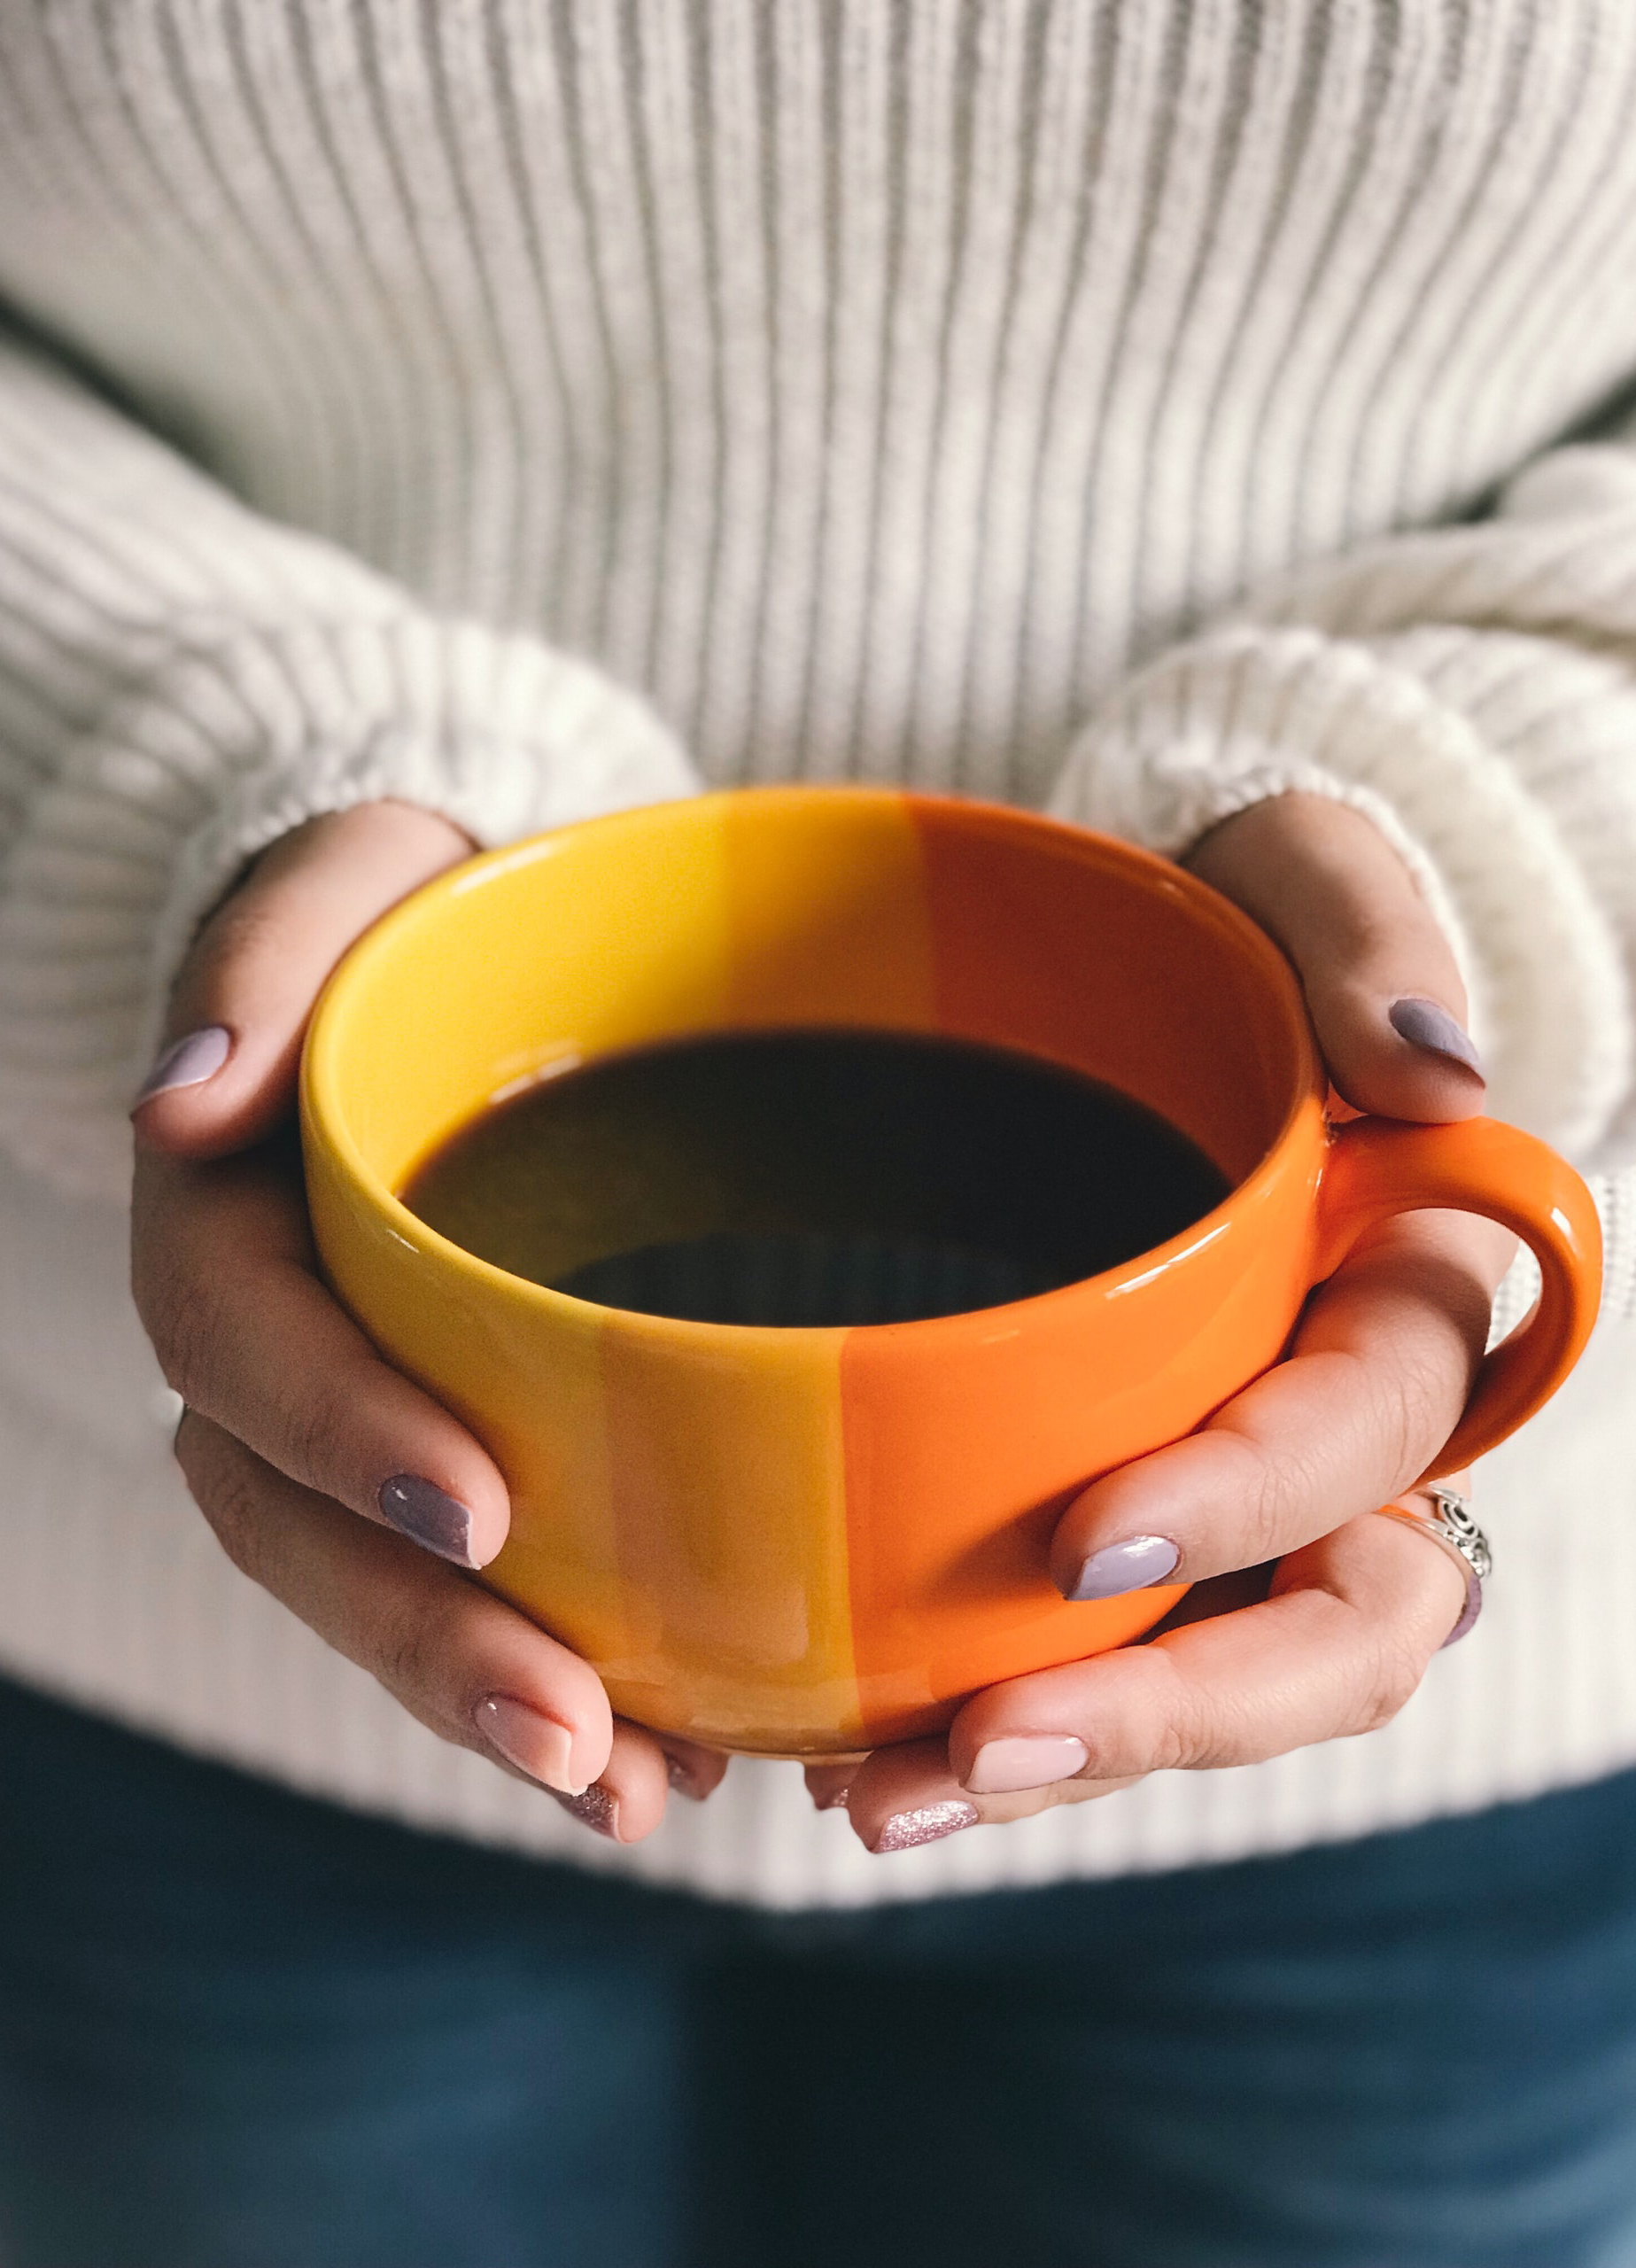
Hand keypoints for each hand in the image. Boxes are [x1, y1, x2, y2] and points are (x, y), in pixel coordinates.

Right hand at [131, 802, 725, 1840]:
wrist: (477, 966)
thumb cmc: (417, 912)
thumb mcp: (346, 878)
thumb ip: (265, 947)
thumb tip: (182, 1095)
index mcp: (230, 1215)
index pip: (241, 1343)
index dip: (337, 1434)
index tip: (474, 1512)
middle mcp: (278, 1342)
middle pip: (302, 1526)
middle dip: (426, 1645)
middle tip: (578, 1741)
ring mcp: (360, 1415)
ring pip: (384, 1592)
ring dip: (495, 1707)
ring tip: (640, 1796)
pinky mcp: (463, 1449)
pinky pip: (484, 1589)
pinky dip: (573, 1676)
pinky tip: (688, 1749)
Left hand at [807, 794, 1508, 1853]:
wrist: (1088, 982)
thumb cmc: (1203, 924)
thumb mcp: (1283, 874)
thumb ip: (1364, 933)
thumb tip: (1438, 1074)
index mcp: (1396, 1293)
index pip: (1370, 1434)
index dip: (1256, 1501)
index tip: (1096, 1541)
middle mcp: (1335, 1430)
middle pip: (1325, 1631)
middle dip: (1163, 1714)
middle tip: (975, 1747)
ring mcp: (1225, 1496)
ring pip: (1198, 1683)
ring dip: (1048, 1759)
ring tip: (873, 1798)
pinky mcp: (1098, 1518)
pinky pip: (1069, 1650)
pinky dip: (967, 1707)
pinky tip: (829, 1741)